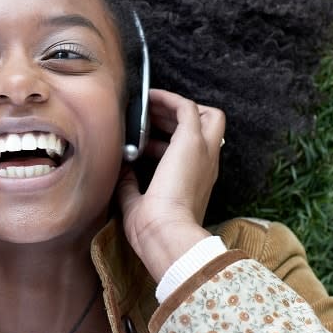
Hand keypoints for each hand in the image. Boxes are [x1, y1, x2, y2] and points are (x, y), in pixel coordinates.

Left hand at [117, 88, 225, 281]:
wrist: (167, 236)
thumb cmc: (153, 231)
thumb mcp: (137, 205)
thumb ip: (130, 186)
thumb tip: (123, 169)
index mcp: (198, 182)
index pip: (194, 151)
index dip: (167, 142)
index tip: (144, 144)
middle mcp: (206, 165)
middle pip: (210, 126)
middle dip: (179, 118)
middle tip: (151, 120)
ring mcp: (203, 152)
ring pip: (205, 114)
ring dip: (174, 107)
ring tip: (148, 106)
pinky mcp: (192, 141)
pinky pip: (185, 106)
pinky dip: (168, 98)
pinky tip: (149, 97)